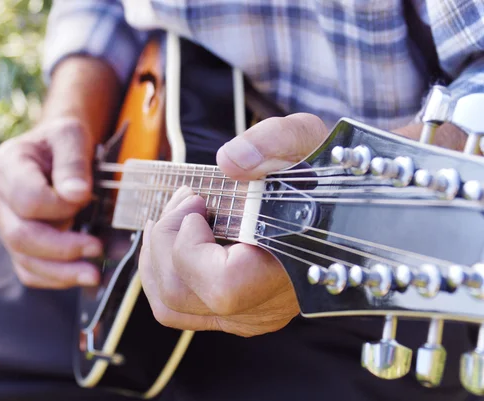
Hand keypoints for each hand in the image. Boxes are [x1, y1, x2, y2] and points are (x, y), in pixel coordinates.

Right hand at [0, 117, 102, 288]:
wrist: (55, 148)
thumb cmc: (63, 140)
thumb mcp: (71, 135)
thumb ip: (73, 162)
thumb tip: (76, 196)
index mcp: (7, 166)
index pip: (27, 199)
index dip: (59, 206)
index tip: (86, 198)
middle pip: (20, 236)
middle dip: (62, 249)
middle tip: (97, 249)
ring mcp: (6, 223)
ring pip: (24, 260)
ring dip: (61, 272)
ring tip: (93, 275)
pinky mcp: (19, 243)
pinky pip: (29, 271)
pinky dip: (55, 278)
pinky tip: (80, 275)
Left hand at [139, 113, 328, 336]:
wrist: (340, 207)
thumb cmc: (322, 176)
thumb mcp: (308, 141)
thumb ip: (275, 142)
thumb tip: (230, 161)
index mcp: (290, 273)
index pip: (220, 286)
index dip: (191, 246)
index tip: (201, 202)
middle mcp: (264, 307)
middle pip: (179, 295)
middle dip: (165, 238)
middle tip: (184, 198)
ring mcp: (245, 316)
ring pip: (170, 306)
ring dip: (157, 254)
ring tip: (174, 214)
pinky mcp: (233, 313)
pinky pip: (179, 305)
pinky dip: (164, 268)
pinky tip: (176, 236)